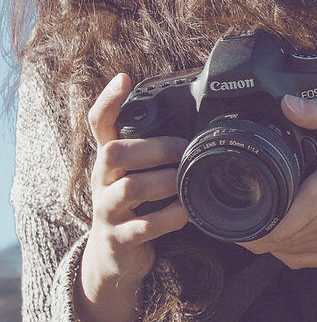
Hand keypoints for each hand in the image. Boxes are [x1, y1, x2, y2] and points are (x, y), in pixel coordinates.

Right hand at [79, 73, 188, 320]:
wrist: (114, 256)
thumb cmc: (136, 206)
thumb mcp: (139, 174)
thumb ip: (155, 151)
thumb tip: (200, 125)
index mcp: (109, 161)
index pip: (98, 123)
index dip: (108, 100)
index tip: (124, 77)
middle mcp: (102, 180)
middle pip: (113, 151)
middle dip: (155, 147)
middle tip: (187, 150)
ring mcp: (107, 210)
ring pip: (130, 187)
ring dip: (166, 181)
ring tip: (189, 181)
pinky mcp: (119, 238)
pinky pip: (144, 225)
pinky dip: (170, 217)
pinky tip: (187, 213)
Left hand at [239, 95, 316, 268]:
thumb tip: (288, 104)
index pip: (268, 229)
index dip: (243, 225)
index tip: (233, 209)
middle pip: (271, 246)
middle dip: (251, 232)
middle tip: (242, 211)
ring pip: (288, 257)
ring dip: (272, 244)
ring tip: (263, 222)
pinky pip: (311, 262)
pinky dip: (293, 253)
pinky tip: (294, 235)